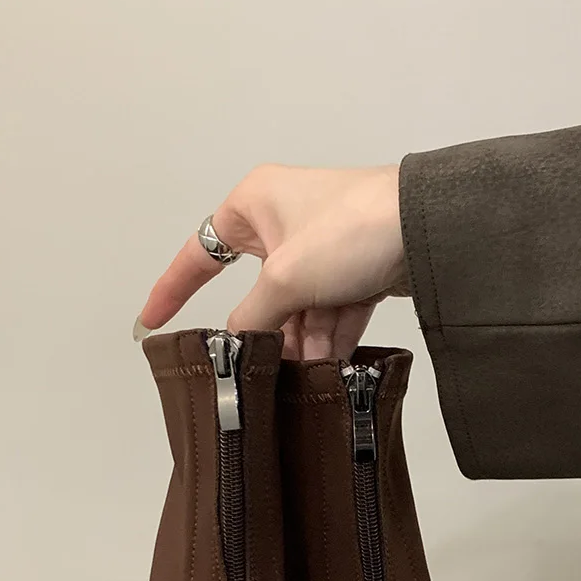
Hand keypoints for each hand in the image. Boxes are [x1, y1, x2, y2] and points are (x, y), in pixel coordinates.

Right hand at [139, 164, 408, 359]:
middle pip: (260, 293)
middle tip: (262, 369)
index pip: (200, 253)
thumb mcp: (285, 279)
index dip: (173, 290)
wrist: (429, 229)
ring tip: (307, 377)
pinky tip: (330, 370)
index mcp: (255, 203)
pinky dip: (330, 339)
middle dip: (267, 333)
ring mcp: (324, 246)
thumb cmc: (350, 229)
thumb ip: (252, 317)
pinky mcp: (358, 267)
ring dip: (303, 343)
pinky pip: (332, 312)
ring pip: (299, 307)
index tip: (151, 322)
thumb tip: (239, 344)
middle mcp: (286, 220)